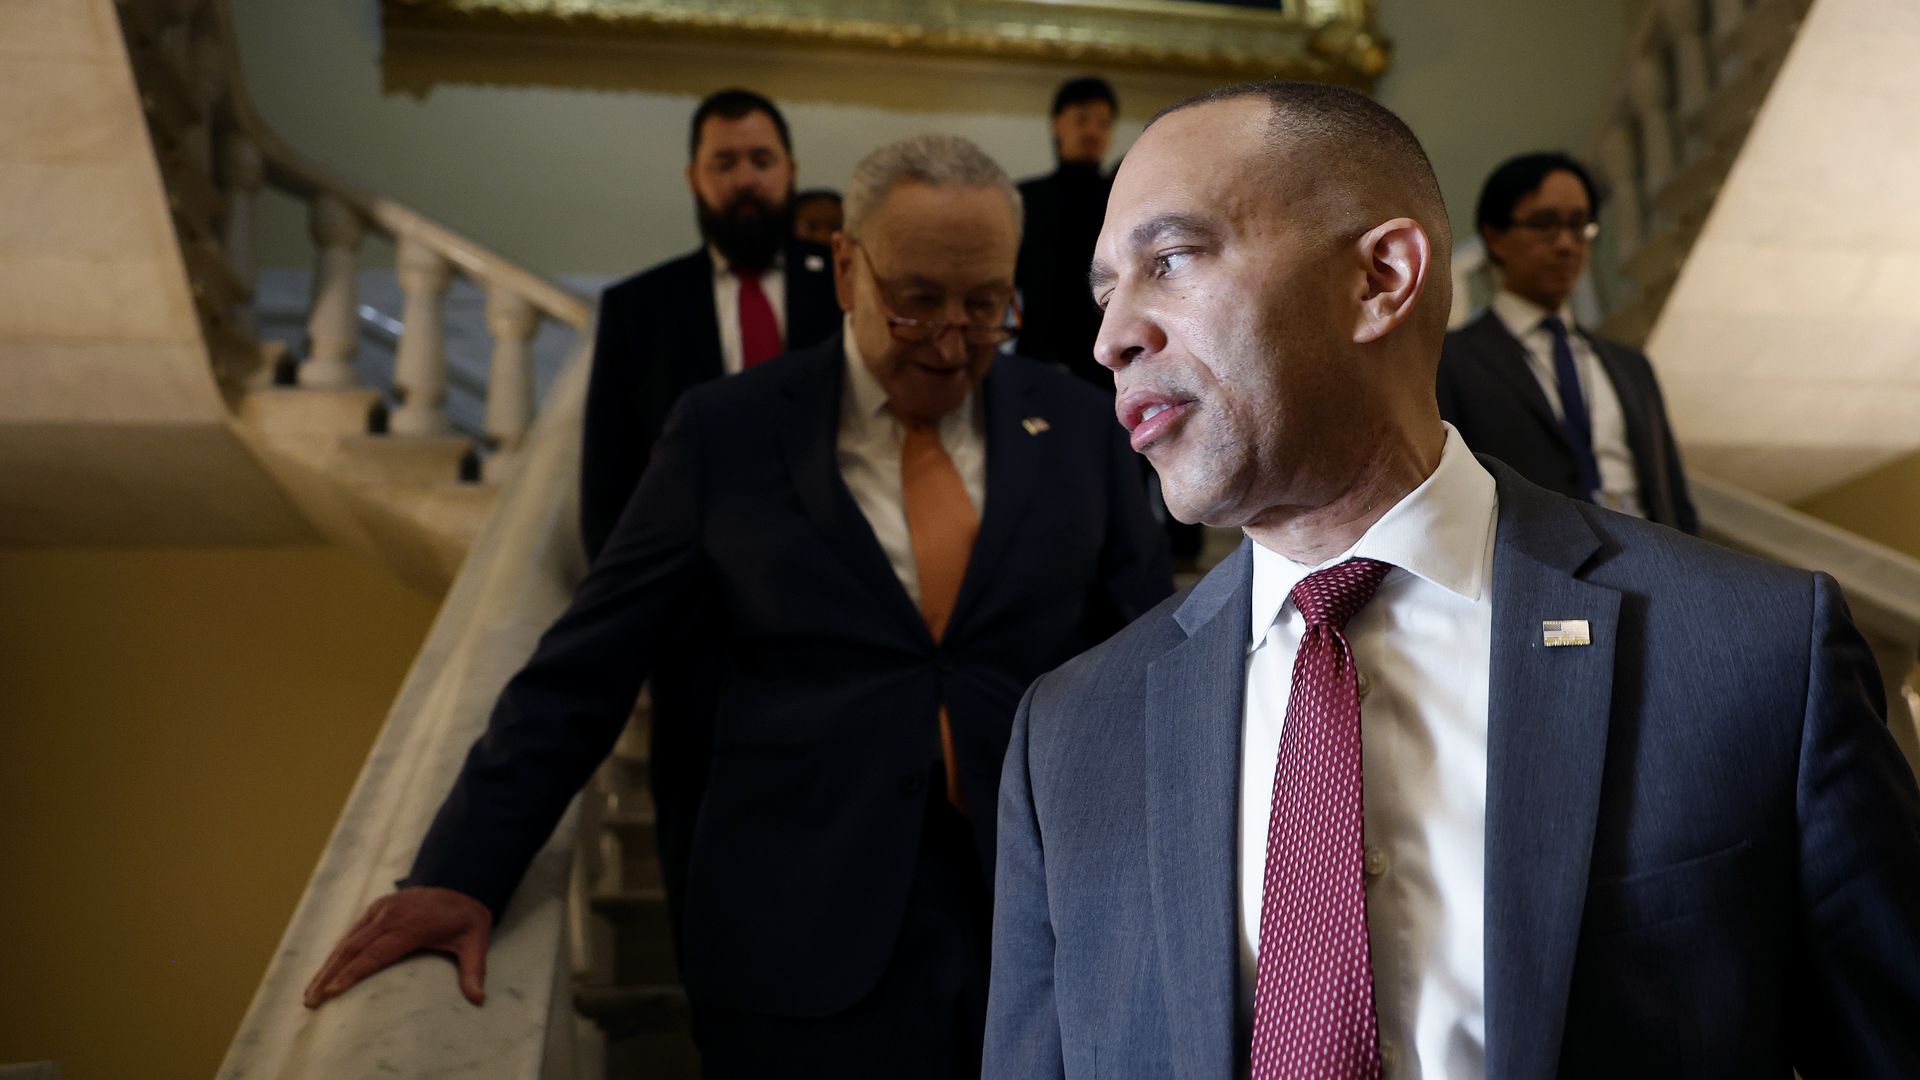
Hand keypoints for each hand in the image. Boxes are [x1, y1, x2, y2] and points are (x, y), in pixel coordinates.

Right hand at [303, 886, 493, 1007]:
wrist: (462, 879)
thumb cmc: (467, 917)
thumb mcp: (476, 942)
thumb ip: (474, 970)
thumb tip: (478, 999)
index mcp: (410, 926)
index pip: (375, 954)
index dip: (352, 974)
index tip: (332, 992)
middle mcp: (390, 916)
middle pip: (353, 949)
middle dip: (329, 975)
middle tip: (311, 1000)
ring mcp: (381, 909)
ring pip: (347, 940)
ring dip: (327, 965)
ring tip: (310, 991)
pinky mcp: (377, 908)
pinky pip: (352, 932)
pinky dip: (336, 951)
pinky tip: (325, 970)